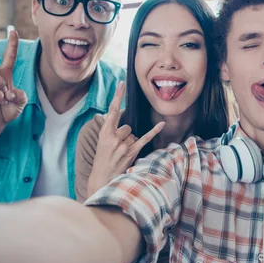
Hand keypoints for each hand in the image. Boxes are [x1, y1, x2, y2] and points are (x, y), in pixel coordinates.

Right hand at [88, 81, 164, 196]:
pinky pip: (145, 138)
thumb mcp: (102, 141)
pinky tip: (162, 123)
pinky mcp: (132, 152)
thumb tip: (123, 115)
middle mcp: (113, 138)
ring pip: (133, 134)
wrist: (102, 178)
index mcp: (104, 132)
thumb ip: (111, 128)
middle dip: (124, 135)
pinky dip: (153, 131)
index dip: (117, 97)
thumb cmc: (103, 158)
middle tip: (117, 147)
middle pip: (127, 126)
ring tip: (121, 153)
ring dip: (130, 142)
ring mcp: (122, 146)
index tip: (121, 84)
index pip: (112, 111)